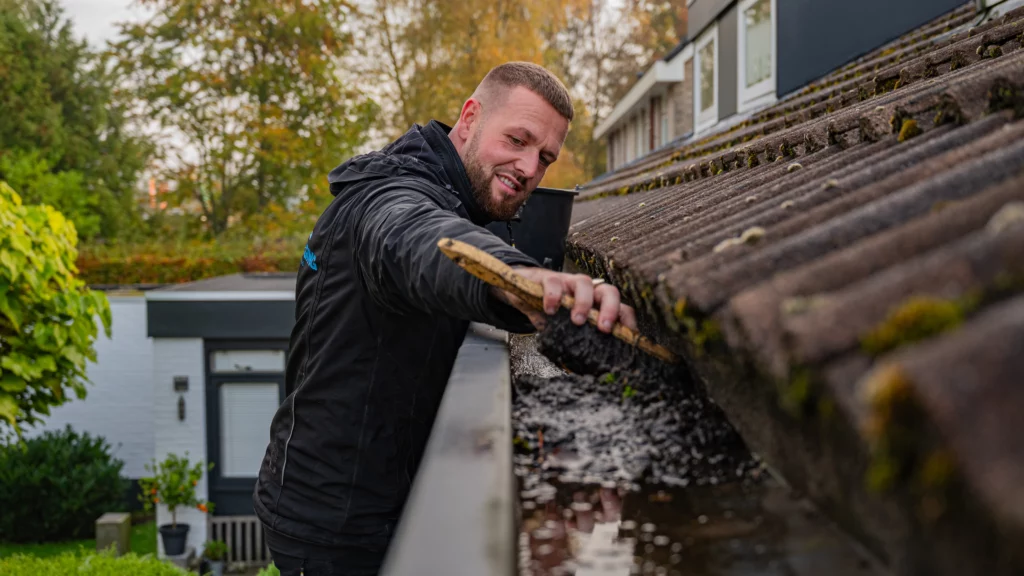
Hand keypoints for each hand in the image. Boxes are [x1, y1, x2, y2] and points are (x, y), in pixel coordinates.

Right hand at [491, 267, 637, 332]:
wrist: (523, 292)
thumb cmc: (551, 312)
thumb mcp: (564, 330)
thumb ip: (574, 342)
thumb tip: (580, 369)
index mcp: (596, 305)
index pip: (621, 308)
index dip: (626, 322)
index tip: (627, 337)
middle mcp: (588, 291)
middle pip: (609, 291)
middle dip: (610, 309)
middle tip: (603, 328)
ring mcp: (570, 282)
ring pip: (585, 282)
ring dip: (584, 302)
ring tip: (577, 320)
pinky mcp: (550, 278)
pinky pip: (555, 282)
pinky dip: (554, 296)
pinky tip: (550, 310)